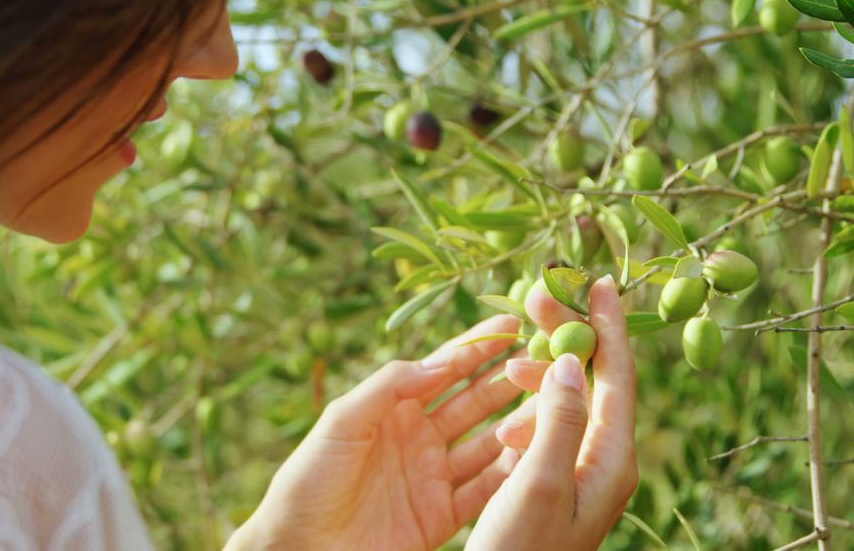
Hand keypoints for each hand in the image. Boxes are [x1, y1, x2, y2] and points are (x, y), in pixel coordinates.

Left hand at [226, 315, 547, 550]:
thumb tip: (441, 361)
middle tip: (545, 358)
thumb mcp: (342, 422)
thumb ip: (389, 386)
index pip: (443, 369)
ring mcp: (432, 476)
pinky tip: (537, 453)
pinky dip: (511, 473)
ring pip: (487, 443)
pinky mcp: (441, 515)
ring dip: (517, 423)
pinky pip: (485, 491)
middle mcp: (418, 437)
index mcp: (392, 409)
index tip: (513, 325)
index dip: (477, 347)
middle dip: (508, 379)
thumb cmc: (309, 480)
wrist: (301, 548)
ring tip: (552, 401)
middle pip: (474, 402)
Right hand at [466, 275, 638, 549]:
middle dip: (568, 336)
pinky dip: (529, 408)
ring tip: (508, 363)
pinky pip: (551, 429)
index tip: (601, 282)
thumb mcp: (540, 483)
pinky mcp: (558, 483)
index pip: (619, 376)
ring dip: (542, 374)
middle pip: (595, 381)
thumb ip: (561, 419)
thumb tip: (575, 361)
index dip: (609, 326)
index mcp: (611, 459)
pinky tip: (505, 414)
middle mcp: (604, 461)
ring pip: (569, 402)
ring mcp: (582, 473)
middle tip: (537, 297)